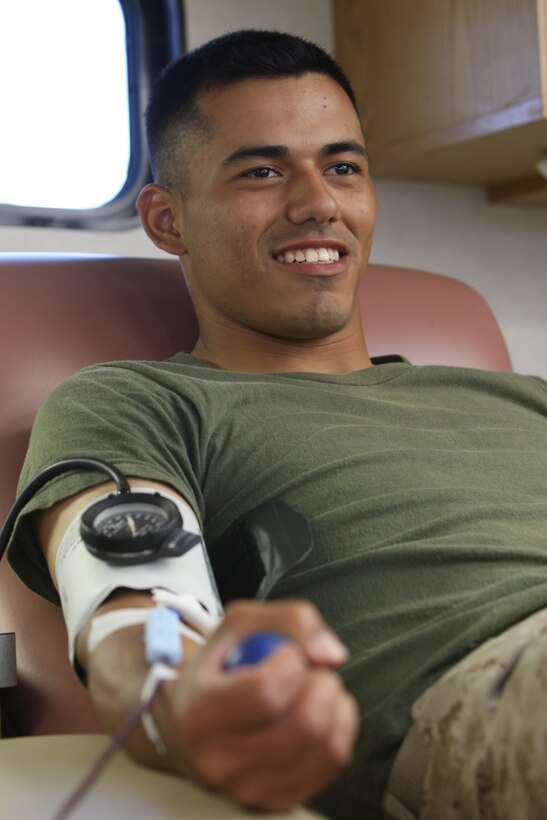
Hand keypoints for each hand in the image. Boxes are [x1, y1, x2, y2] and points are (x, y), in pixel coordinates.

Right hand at [159, 599, 358, 812]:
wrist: (195, 719)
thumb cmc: (222, 667)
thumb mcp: (241, 624)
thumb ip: (291, 620)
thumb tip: (331, 655)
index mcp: (200, 714)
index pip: (265, 693)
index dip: (293, 663)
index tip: (289, 652)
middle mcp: (218, 761)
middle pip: (302, 725)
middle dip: (323, 683)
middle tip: (313, 670)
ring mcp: (247, 788)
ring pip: (325, 747)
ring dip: (336, 705)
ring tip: (319, 689)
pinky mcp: (275, 800)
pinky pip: (332, 764)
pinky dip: (340, 730)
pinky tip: (324, 713)